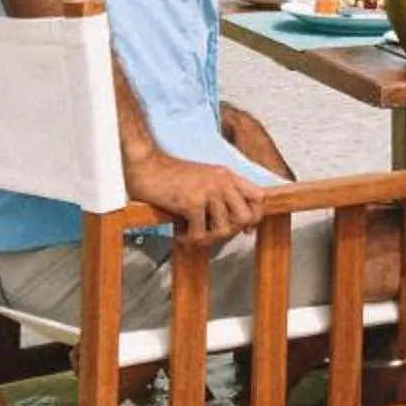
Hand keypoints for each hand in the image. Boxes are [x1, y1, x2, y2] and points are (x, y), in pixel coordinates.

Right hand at [127, 153, 264, 243]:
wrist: (145, 166)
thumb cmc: (170, 176)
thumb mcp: (206, 179)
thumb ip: (224, 195)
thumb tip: (244, 227)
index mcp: (227, 175)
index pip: (259, 198)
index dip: (254, 217)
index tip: (242, 228)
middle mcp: (222, 182)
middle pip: (246, 218)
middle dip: (231, 231)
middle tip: (212, 231)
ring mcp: (208, 191)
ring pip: (225, 230)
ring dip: (207, 238)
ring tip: (193, 233)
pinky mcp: (192, 202)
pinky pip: (200, 234)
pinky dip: (189, 239)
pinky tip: (180, 232)